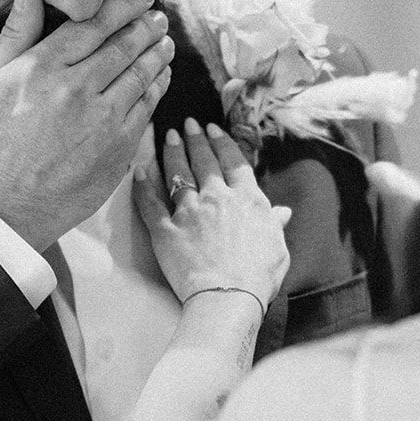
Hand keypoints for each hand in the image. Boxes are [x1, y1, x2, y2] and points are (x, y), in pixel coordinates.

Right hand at [0, 0, 173, 250]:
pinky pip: (146, 107)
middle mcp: (76, 88)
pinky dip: (157, 87)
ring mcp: (102, 119)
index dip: (123, 5)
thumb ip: (15, 32)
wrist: (6, 205)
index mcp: (43, 67)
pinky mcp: (118, 147)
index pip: (93, 24)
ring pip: (141, 74)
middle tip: (158, 16)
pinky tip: (160, 78)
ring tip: (164, 42)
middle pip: (124, 45)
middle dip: (146, 26)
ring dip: (157, 54)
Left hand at [132, 119, 290, 313]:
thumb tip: (282, 213)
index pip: (233, 162)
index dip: (222, 143)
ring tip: (168, 136)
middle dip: (194, 139)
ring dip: (172, 152)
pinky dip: (142, 186)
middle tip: (187, 123)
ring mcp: (189, 212)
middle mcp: (217, 198)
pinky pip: (150, 204)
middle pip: (203, 161)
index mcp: (247, 199)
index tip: (213, 130)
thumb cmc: (258, 276)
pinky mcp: (166, 231)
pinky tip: (137, 171)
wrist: (228, 296)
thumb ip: (275, 225)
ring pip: (177, 174)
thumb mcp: (278, 247)